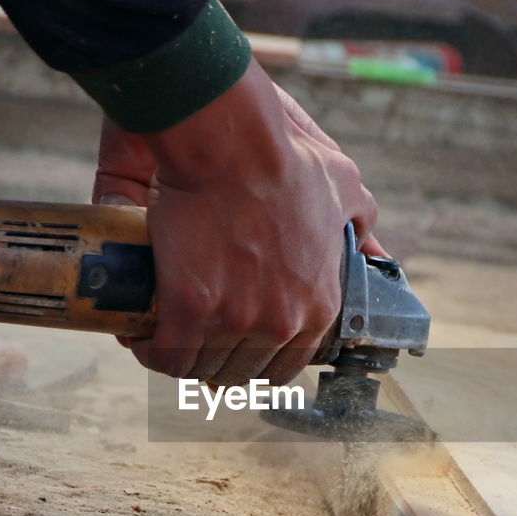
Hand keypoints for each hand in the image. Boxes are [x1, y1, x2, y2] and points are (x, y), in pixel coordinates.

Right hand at [93, 62, 381, 385]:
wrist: (231, 144)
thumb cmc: (284, 159)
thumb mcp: (344, 188)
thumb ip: (361, 224)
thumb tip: (374, 249)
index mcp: (319, 306)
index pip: (290, 364)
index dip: (261, 356)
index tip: (240, 341)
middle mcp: (282, 323)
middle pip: (245, 371)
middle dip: (221, 360)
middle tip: (198, 337)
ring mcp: (237, 322)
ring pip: (203, 367)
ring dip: (185, 357)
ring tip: (166, 336)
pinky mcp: (190, 312)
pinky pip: (166, 356)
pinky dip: (152, 351)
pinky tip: (143, 336)